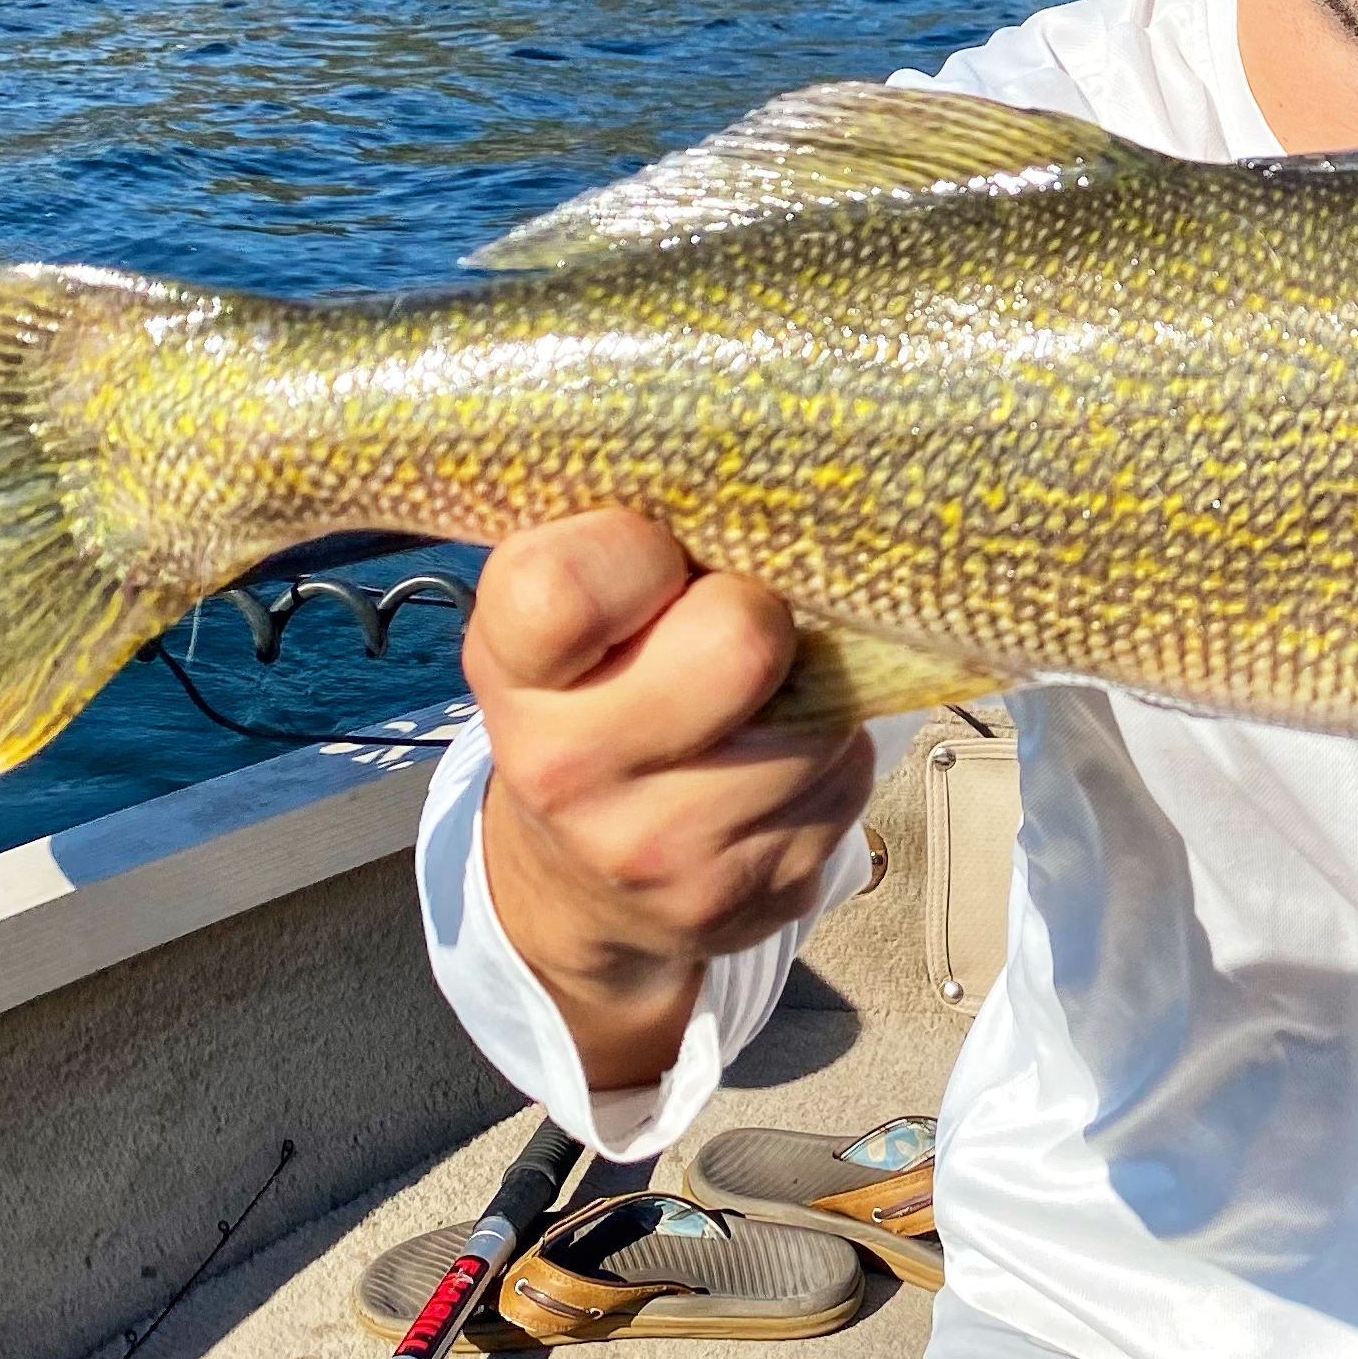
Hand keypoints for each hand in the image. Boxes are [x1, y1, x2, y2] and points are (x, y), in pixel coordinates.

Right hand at [466, 510, 870, 1093]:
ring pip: (816, 713)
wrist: (578, 882)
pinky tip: (774, 764)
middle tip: (733, 621)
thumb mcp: (560, 606)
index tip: (657, 558)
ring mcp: (662, 850)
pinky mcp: (753, 896)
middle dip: (756, 612)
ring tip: (756, 699)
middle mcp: (569, 771)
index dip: (639, 551)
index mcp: (513, 667)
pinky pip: (844, 782)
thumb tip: (756, 462)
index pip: (567, 588)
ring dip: (808, 692)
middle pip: (739, 639)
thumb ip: (617, 533)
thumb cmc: (590, 690)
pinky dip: (827, 759)